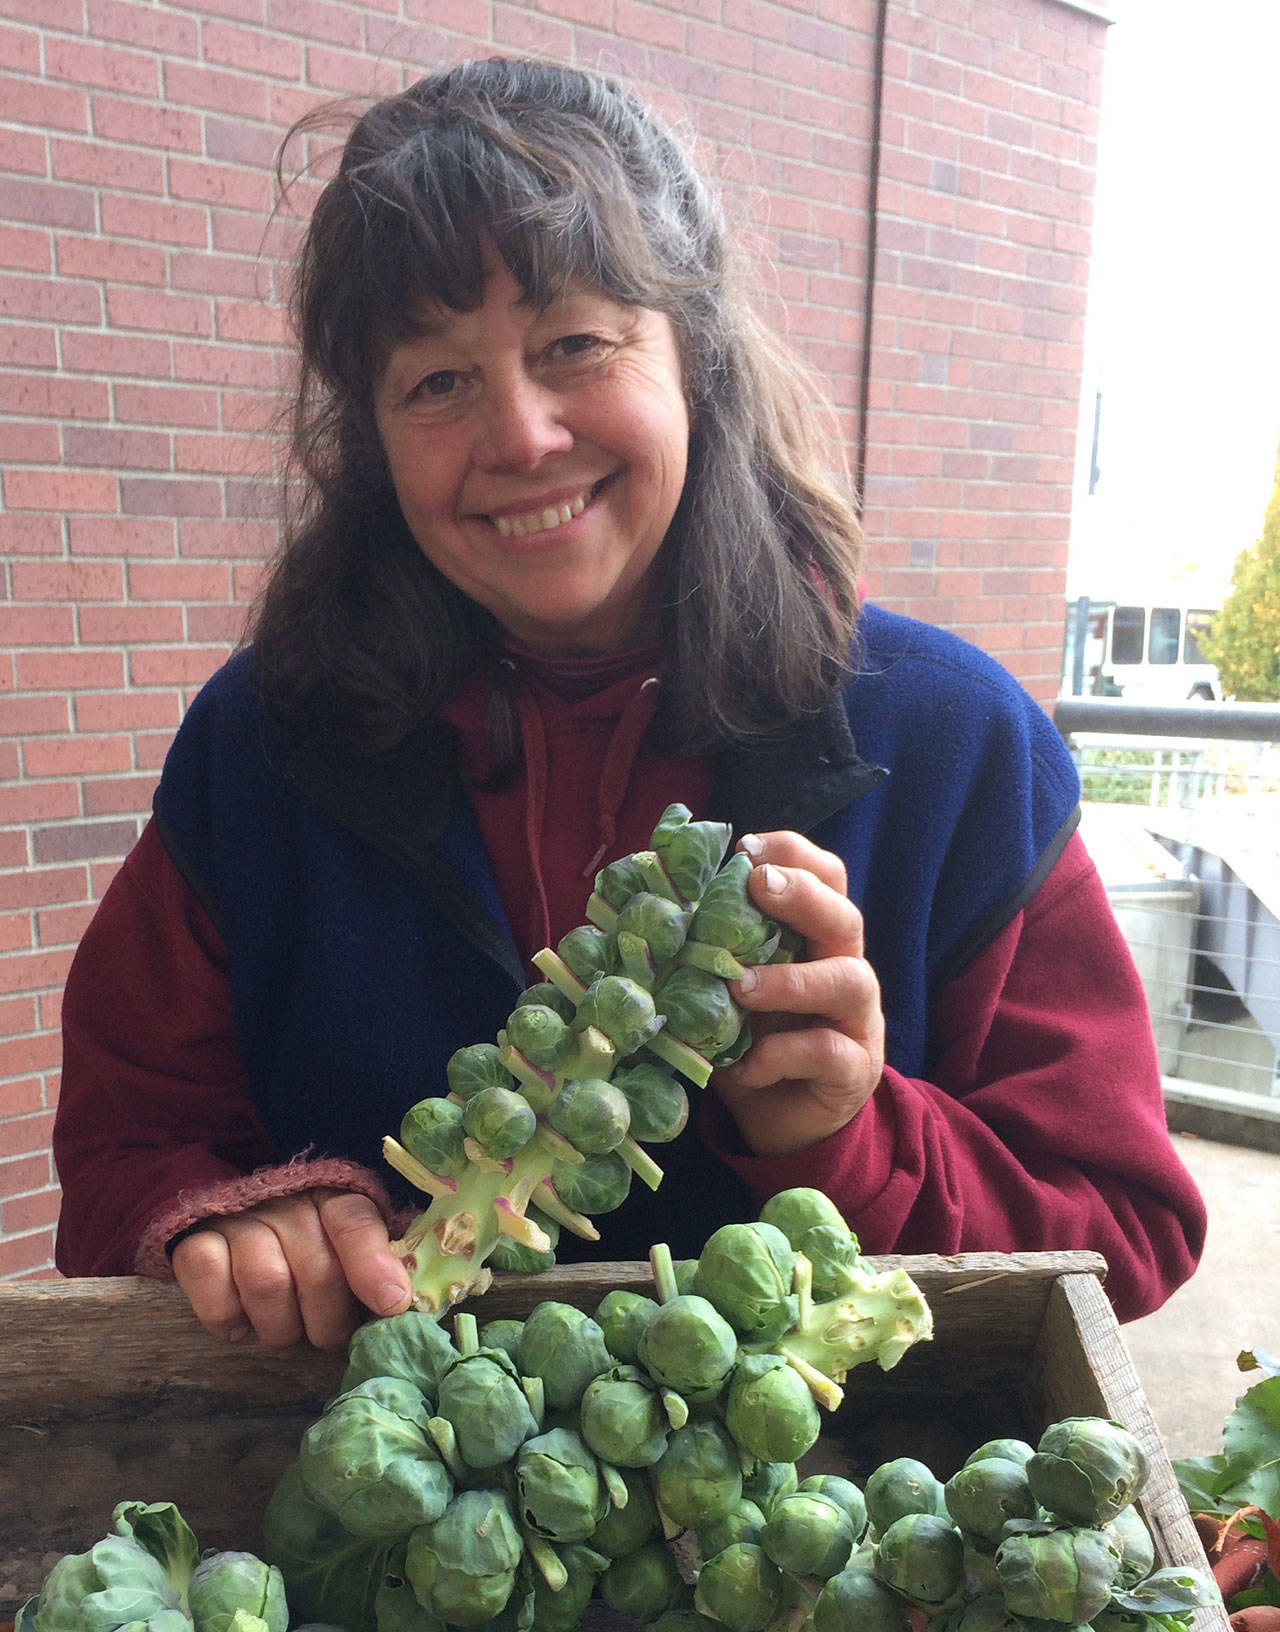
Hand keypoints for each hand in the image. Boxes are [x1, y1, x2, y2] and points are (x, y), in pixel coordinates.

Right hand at [171, 1188, 412, 1349]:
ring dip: (281, 1326)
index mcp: (333, 1199)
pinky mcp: (194, 1243)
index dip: (373, 1265)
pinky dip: (226, 1316)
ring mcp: (239, 1221)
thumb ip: (372, 1268)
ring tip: (286, 1332)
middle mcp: (287, 1203)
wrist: (229, 1218)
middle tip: (328, 1336)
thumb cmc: (305, 1245)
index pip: (356, 1224)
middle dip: (328, 1320)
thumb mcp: (344, 1249)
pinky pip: (210, 1284)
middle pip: (317, 1271)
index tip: (391, 1304)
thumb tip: (401, 1306)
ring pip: (266, 1284)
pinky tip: (239, 1325)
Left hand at [712, 830, 884, 1155]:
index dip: (794, 853)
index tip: (747, 848)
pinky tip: (746, 1065)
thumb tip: (650, 906)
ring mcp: (857, 1019)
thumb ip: (712, 950)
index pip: (826, 878)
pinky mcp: (854, 1069)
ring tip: (741, 987)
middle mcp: (845, 967)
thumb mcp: (729, 988)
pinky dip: (781, 1054)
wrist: (781, 1121)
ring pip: (847, 980)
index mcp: (816, 938)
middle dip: (803, 894)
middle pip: (845, 916)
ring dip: (790, 979)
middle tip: (760, 885)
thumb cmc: (752, 1039)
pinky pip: (826, 1052)